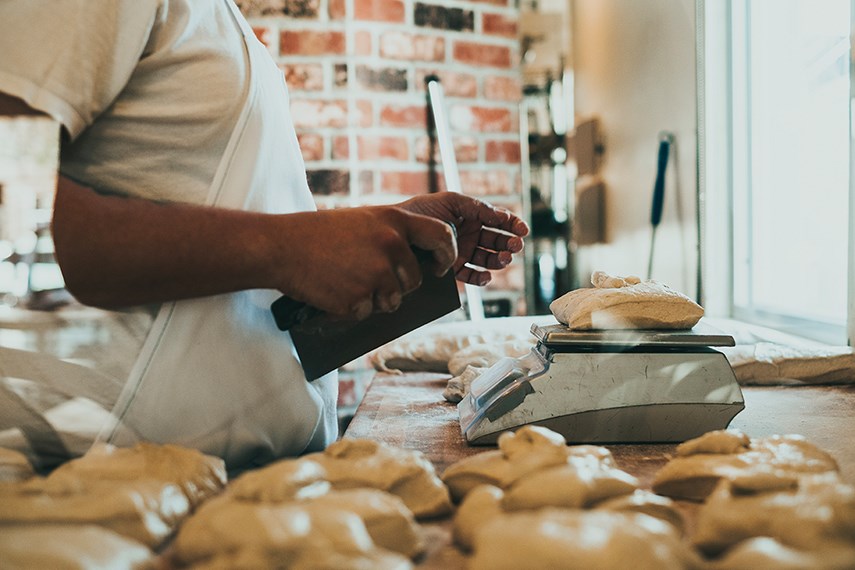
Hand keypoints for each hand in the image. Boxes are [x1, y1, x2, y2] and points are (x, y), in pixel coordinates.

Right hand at [272, 206, 456, 319]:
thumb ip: (393, 236)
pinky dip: (352, 308)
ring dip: (374, 299)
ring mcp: (376, 275)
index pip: (441, 237)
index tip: (439, 267)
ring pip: (392, 301)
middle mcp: (391, 246)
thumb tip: (418, 266)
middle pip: (414, 281)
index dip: (446, 255)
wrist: (281, 247)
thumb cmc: (320, 234)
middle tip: (366, 275)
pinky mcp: (359, 299)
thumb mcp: (363, 221)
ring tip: (346, 279)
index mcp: (395, 222)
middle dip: (397, 285)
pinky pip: (366, 313)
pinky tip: (333, 289)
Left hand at [399, 193, 528, 285]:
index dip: (512, 224)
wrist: (396, 233)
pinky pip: (472, 275)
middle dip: (509, 243)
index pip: (498, 220)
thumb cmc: (420, 212)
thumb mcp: (450, 201)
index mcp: (471, 216)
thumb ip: (476, 207)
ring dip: (499, 259)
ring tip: (504, 259)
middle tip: (515, 246)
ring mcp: (462, 252)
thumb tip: (499, 215)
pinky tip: (486, 275)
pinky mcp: (453, 270)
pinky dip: (481, 277)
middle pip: (497, 240)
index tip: (522, 230)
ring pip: (488, 259)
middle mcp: (469, 235)